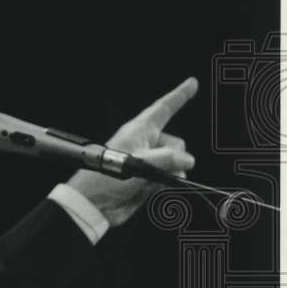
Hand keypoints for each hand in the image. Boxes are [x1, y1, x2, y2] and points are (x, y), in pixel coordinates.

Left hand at [67, 77, 198, 227]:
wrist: (94, 204)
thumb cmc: (104, 178)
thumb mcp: (138, 163)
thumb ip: (167, 159)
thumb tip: (187, 160)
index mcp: (138, 131)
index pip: (163, 108)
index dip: (179, 95)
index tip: (191, 83)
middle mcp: (143, 144)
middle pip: (175, 143)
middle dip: (175, 156)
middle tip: (157, 167)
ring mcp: (146, 162)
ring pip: (174, 162)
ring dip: (170, 173)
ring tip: (148, 180)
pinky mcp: (147, 179)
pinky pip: (168, 177)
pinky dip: (165, 183)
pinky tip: (150, 187)